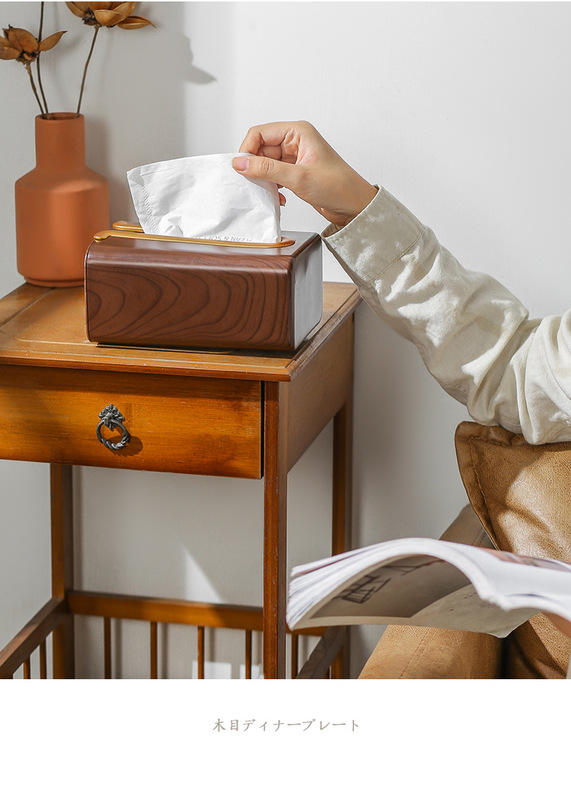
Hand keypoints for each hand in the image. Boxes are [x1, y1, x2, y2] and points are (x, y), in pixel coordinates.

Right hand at [233, 121, 376, 226]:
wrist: (354, 206)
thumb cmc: (338, 187)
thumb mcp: (298, 178)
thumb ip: (266, 169)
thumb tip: (240, 163)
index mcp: (298, 132)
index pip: (260, 133)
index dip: (247, 150)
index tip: (241, 168)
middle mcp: (295, 141)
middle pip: (260, 149)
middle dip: (255, 168)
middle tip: (254, 184)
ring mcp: (295, 157)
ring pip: (265, 164)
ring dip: (264, 179)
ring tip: (270, 192)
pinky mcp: (295, 172)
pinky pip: (273, 175)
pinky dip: (272, 187)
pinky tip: (279, 197)